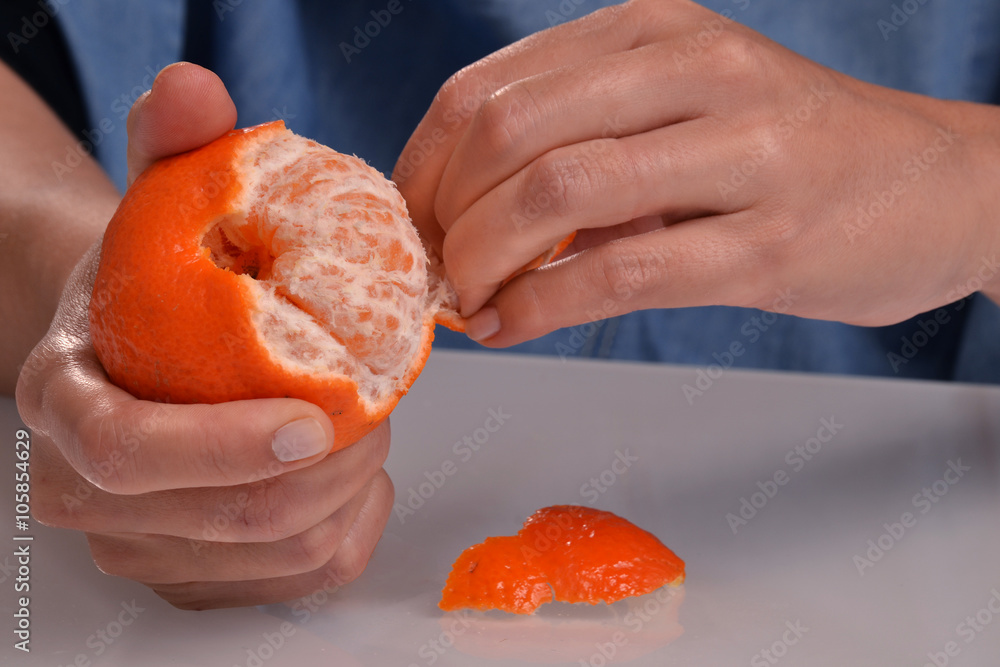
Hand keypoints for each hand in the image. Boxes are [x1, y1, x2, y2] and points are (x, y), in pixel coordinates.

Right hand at [15, 63, 393, 608]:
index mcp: (64, 406)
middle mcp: (87, 495)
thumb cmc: (157, 280)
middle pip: (226, 517)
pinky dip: (353, 526)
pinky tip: (357, 474)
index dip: (224, 446)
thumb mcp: (159, 200)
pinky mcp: (199, 576)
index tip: (313, 416)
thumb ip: (173, 143)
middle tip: (379, 402)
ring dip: (350, 489)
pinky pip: (302, 578)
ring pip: (276, 556)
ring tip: (372, 425)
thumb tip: (193, 88)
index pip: (128, 454)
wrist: (146, 343)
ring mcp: (144, 546)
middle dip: (329, 463)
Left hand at [395, 0, 999, 345]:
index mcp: (653, 32)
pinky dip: (540, 307)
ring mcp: (740, 152)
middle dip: (444, 214)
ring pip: (557, 192)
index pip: (488, 89)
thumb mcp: (681, 111)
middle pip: (507, 131)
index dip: (424, 166)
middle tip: (432, 268)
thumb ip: (582, 144)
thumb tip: (468, 216)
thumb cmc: (793, 153)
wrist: (942, 186)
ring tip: (467, 300)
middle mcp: (693, 71)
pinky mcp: (768, 243)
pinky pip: (619, 274)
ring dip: (483, 260)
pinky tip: (510, 326)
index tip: (412, 221)